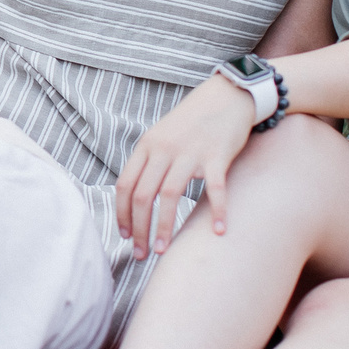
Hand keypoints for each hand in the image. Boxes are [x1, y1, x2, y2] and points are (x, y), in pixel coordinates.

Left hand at [116, 80, 258, 254]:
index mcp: (147, 146)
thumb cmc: (192, 121)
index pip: (124, 185)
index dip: (122, 214)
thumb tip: (134, 196)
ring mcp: (190, 152)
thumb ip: (148, 161)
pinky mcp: (217, 155)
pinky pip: (214, 189)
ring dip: (164, 228)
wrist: (227, 95)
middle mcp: (164, 149)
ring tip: (162, 250)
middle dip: (139, 229)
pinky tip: (217, 231)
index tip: (125, 236)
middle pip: (142, 196)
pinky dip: (217, 211)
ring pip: (170, 196)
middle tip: (142, 253)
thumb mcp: (162, 135)